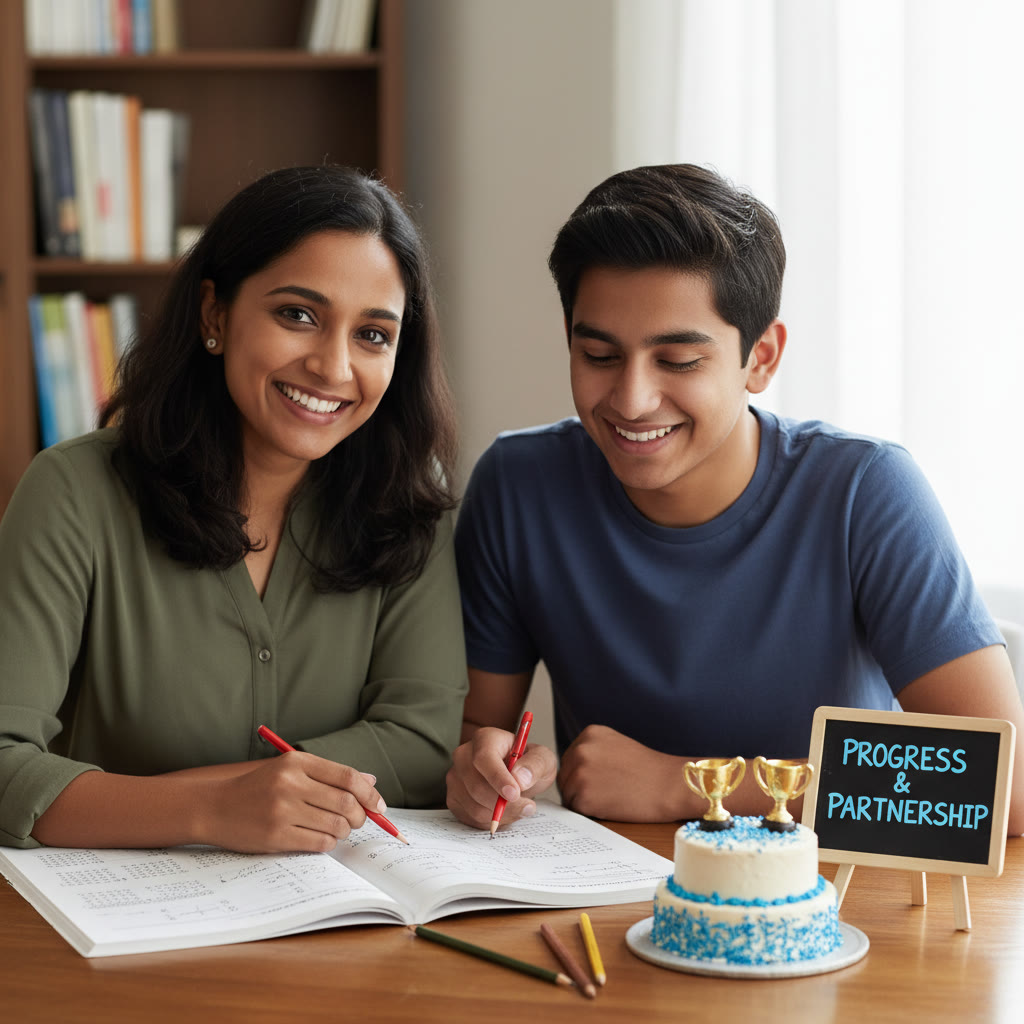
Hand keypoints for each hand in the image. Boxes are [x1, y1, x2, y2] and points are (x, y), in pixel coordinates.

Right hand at [196, 752, 386, 853]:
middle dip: (360, 816)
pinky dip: (328, 843)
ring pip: (336, 826)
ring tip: (337, 829)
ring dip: (344, 831)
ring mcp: (282, 810)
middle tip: (358, 821)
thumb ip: (329, 775)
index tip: (379, 806)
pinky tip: (321, 838)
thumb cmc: (257, 789)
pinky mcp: (275, 835)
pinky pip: (319, 843)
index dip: (370, 794)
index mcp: (296, 762)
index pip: (348, 777)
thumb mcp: (290, 771)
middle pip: (346, 803)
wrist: (213, 807)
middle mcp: (290, 784)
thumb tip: (370, 782)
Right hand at [445, 726, 557, 828]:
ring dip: (501, 815)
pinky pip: (471, 819)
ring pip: (474, 807)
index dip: (498, 778)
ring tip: (518, 808)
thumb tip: (520, 778)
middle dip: (504, 804)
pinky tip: (504, 813)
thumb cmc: (528, 764)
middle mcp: (464, 755)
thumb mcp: (543, 759)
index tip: (515, 794)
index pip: (484, 759)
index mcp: (485, 739)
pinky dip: (492, 822)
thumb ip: (536, 764)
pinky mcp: (453, 798)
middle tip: (528, 807)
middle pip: (477, 787)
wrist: (518, 776)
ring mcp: (455, 777)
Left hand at [557, 724, 688, 821]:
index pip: (570, 760)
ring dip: (583, 801)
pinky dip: (589, 813)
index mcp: (589, 734)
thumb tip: (571, 769)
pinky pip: (576, 810)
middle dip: (579, 788)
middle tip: (604, 794)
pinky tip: (610, 807)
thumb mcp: (616, 745)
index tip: (601, 781)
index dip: (582, 775)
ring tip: (610, 799)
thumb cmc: (648, 770)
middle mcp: (581, 750)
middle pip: (565, 776)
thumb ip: (592, 751)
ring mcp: (580, 773)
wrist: (669, 786)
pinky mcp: (583, 796)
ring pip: (568, 794)